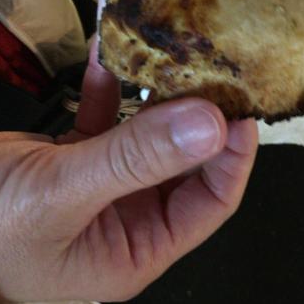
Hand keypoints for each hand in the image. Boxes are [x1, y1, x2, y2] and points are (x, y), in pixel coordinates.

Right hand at [0, 41, 257, 301]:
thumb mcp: (62, 193)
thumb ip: (135, 158)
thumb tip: (211, 126)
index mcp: (139, 247)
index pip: (211, 202)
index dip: (233, 157)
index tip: (241, 109)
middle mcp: (132, 217)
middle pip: (185, 163)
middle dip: (196, 118)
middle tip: (208, 70)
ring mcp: (110, 185)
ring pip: (149, 136)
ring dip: (153, 97)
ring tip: (165, 56)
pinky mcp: (84, 158)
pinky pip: (108, 120)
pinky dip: (109, 90)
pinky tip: (108, 58)